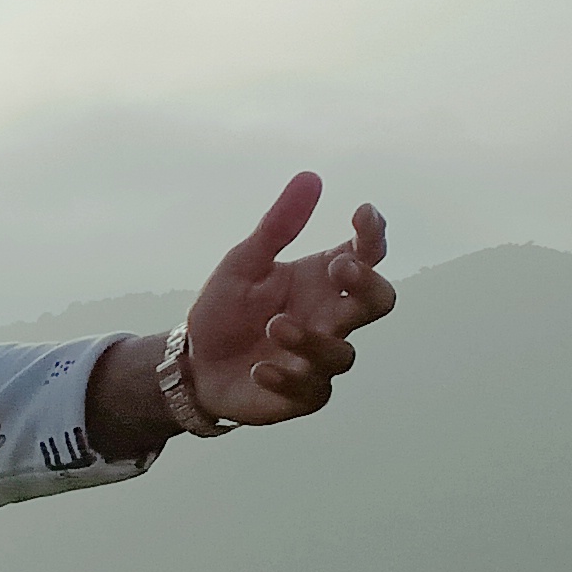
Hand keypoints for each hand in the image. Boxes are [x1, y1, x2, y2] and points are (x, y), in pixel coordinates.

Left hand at [179, 171, 396, 426]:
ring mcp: (320, 358)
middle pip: (379, 301)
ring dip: (312, 338)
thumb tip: (310, 177)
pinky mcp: (304, 394)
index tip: (361, 213)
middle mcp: (330, 317)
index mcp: (322, 280)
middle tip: (337, 269)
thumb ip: (277, 226)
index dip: (374, 234)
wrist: (192, 364)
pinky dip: (287, 378)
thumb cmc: (225, 310)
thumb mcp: (243, 262)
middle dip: (367, 284)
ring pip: (343, 352)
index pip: (367, 253)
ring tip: (274, 325)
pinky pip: (312, 390)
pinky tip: (259, 369)